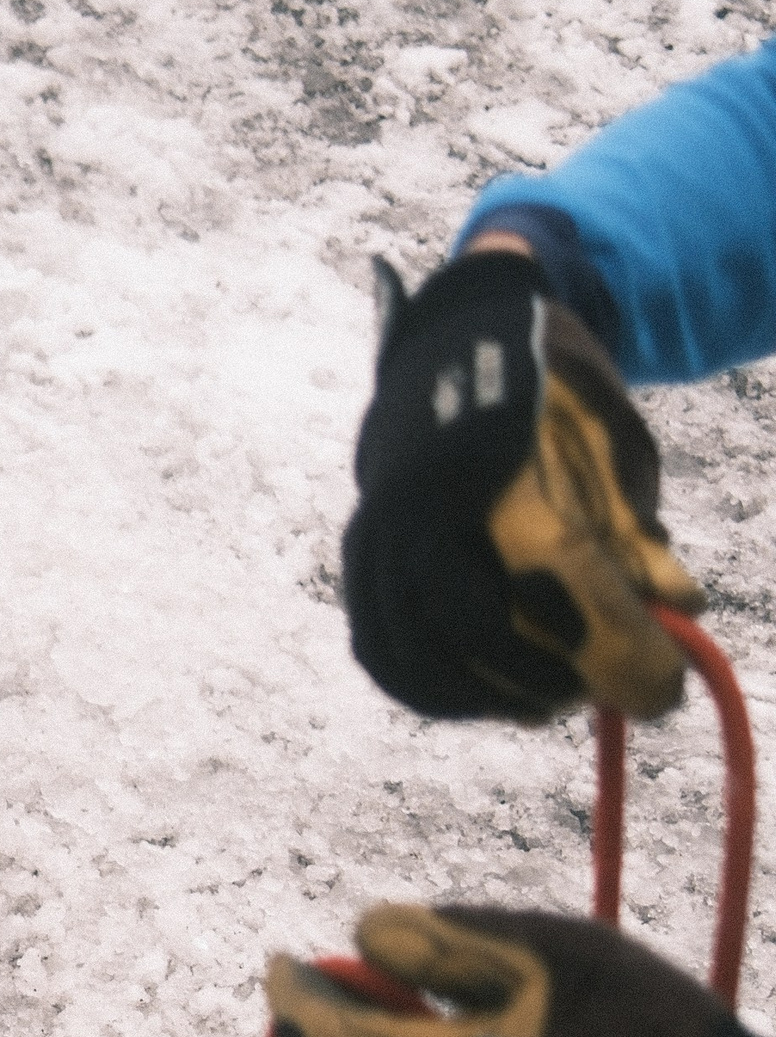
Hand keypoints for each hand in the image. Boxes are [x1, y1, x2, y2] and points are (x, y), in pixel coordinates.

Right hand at [341, 252, 699, 721]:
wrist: (458, 334)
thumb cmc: (546, 390)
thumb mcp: (610, 441)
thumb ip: (635, 529)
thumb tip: (680, 611)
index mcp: (494, 450)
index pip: (555, 567)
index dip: (613, 637)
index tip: (661, 685)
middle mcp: (421, 490)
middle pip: (470, 622)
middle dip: (540, 676)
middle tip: (593, 693)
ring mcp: (376, 526)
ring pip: (411, 648)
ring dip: (481, 694)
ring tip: (540, 702)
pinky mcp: (357, 557)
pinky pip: (380, 644)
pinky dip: (429, 685)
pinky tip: (482, 697)